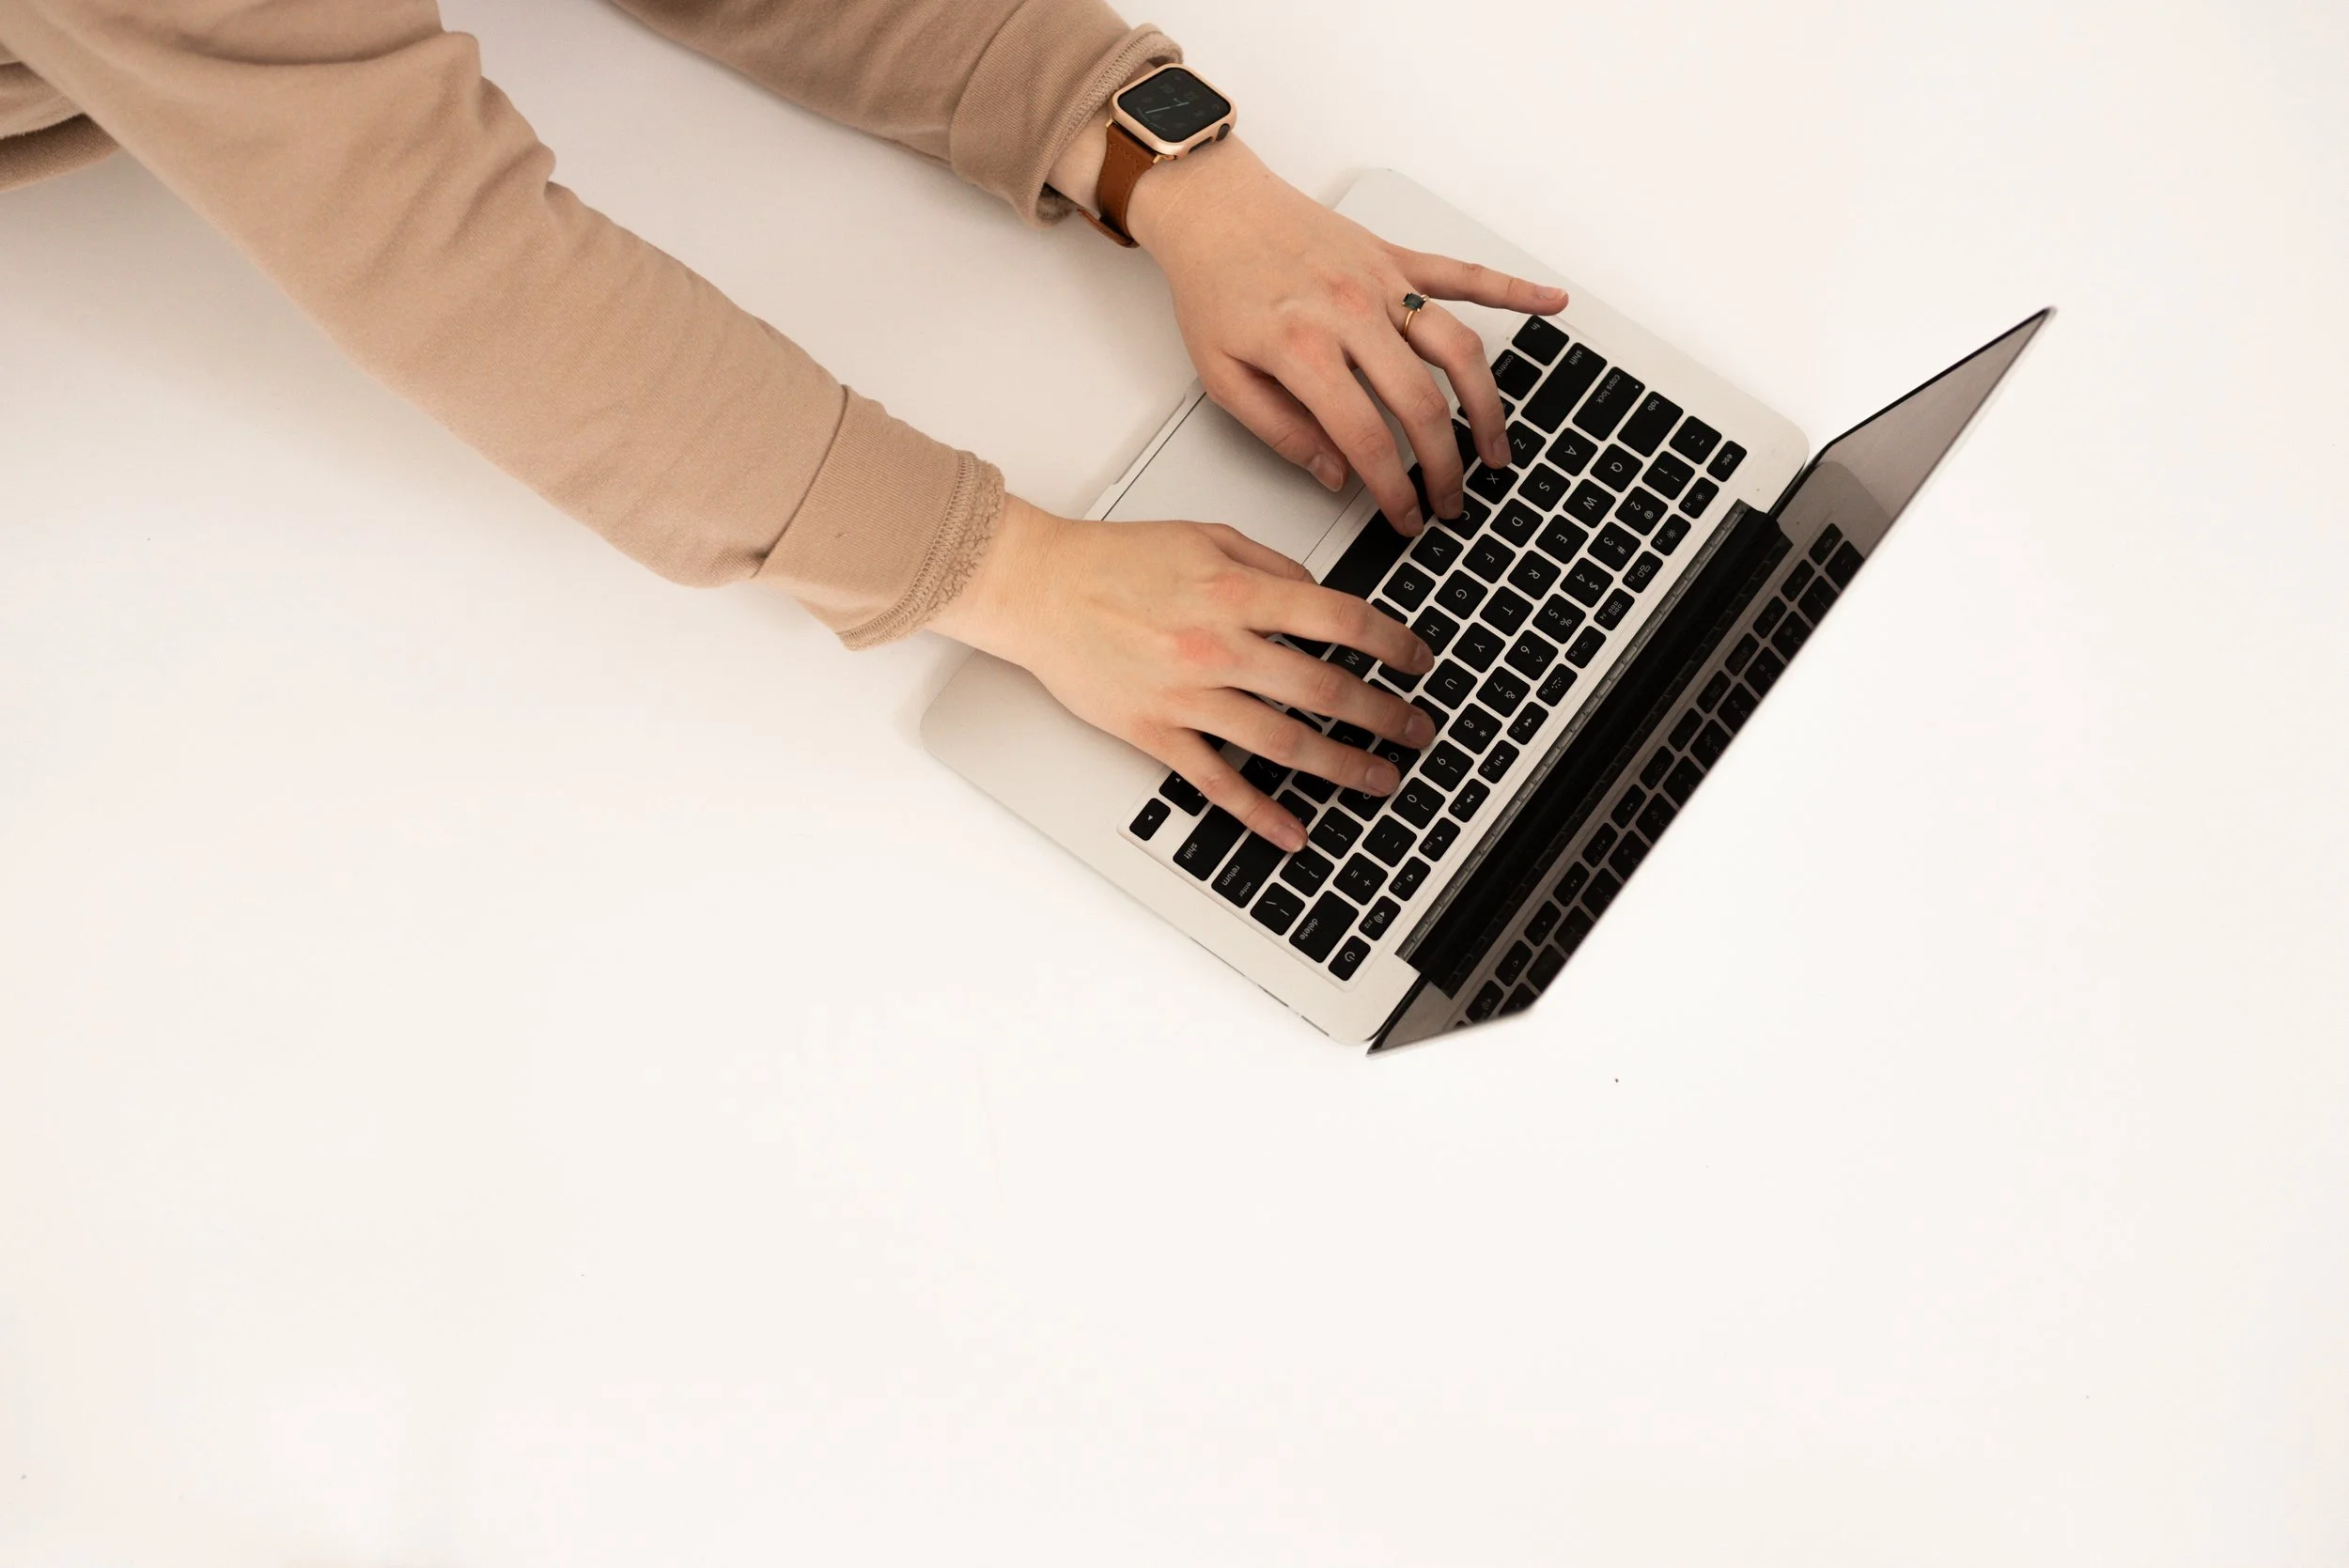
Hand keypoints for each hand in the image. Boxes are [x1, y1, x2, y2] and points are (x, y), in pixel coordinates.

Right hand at [931, 497, 1437, 851]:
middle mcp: (1220, 646)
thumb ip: (1270, 566)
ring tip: (1380, 778)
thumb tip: (1321, 595)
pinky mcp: (1156, 731)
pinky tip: (1294, 831)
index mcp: (1237, 592)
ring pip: (1284, 741)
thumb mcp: (1205, 537)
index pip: (1341, 621)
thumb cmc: (1113, 560)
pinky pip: (1218, 781)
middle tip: (1418, 729)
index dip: (1394, 643)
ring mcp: (1189, 695)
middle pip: (1325, 689)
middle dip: (1384, 714)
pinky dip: (1260, 813)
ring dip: (1342, 765)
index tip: (1419, 660)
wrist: (1038, 587)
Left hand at [1120, 139, 1566, 535]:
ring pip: (1458, 347)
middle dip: (1445, 464)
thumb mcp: (1222, 377)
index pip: (1366, 437)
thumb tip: (1335, 476)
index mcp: (1304, 349)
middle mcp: (1352, 312)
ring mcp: (1381, 282)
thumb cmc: (1213, 285)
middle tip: (1452, 500)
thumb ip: (1281, 432)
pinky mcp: (1395, 256)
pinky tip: (1551, 303)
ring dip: (1485, 404)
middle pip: (1422, 403)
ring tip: (1496, 448)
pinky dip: (1514, 289)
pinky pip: (1464, 274)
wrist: (1212, 206)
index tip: (1405, 516)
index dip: (1392, 489)